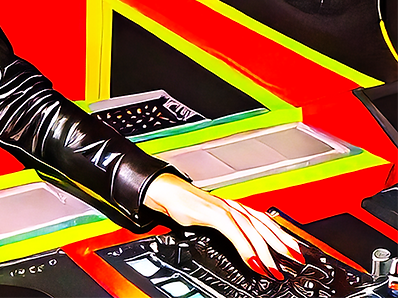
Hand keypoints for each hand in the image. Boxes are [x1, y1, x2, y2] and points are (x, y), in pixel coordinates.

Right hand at [143, 173, 304, 279]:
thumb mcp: (210, 219)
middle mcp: (234, 206)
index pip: (265, 220)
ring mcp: (224, 209)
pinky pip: (236, 233)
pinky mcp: (214, 214)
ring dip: (267, 252)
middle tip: (295, 260)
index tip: (294, 248)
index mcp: (235, 207)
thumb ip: (227, 230)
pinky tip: (254, 262)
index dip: (281, 234)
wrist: (165, 192)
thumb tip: (240, 245)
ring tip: (275, 269)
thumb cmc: (185, 204)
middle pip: (264, 225)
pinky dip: (247, 250)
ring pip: (253, 231)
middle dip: (282, 244)